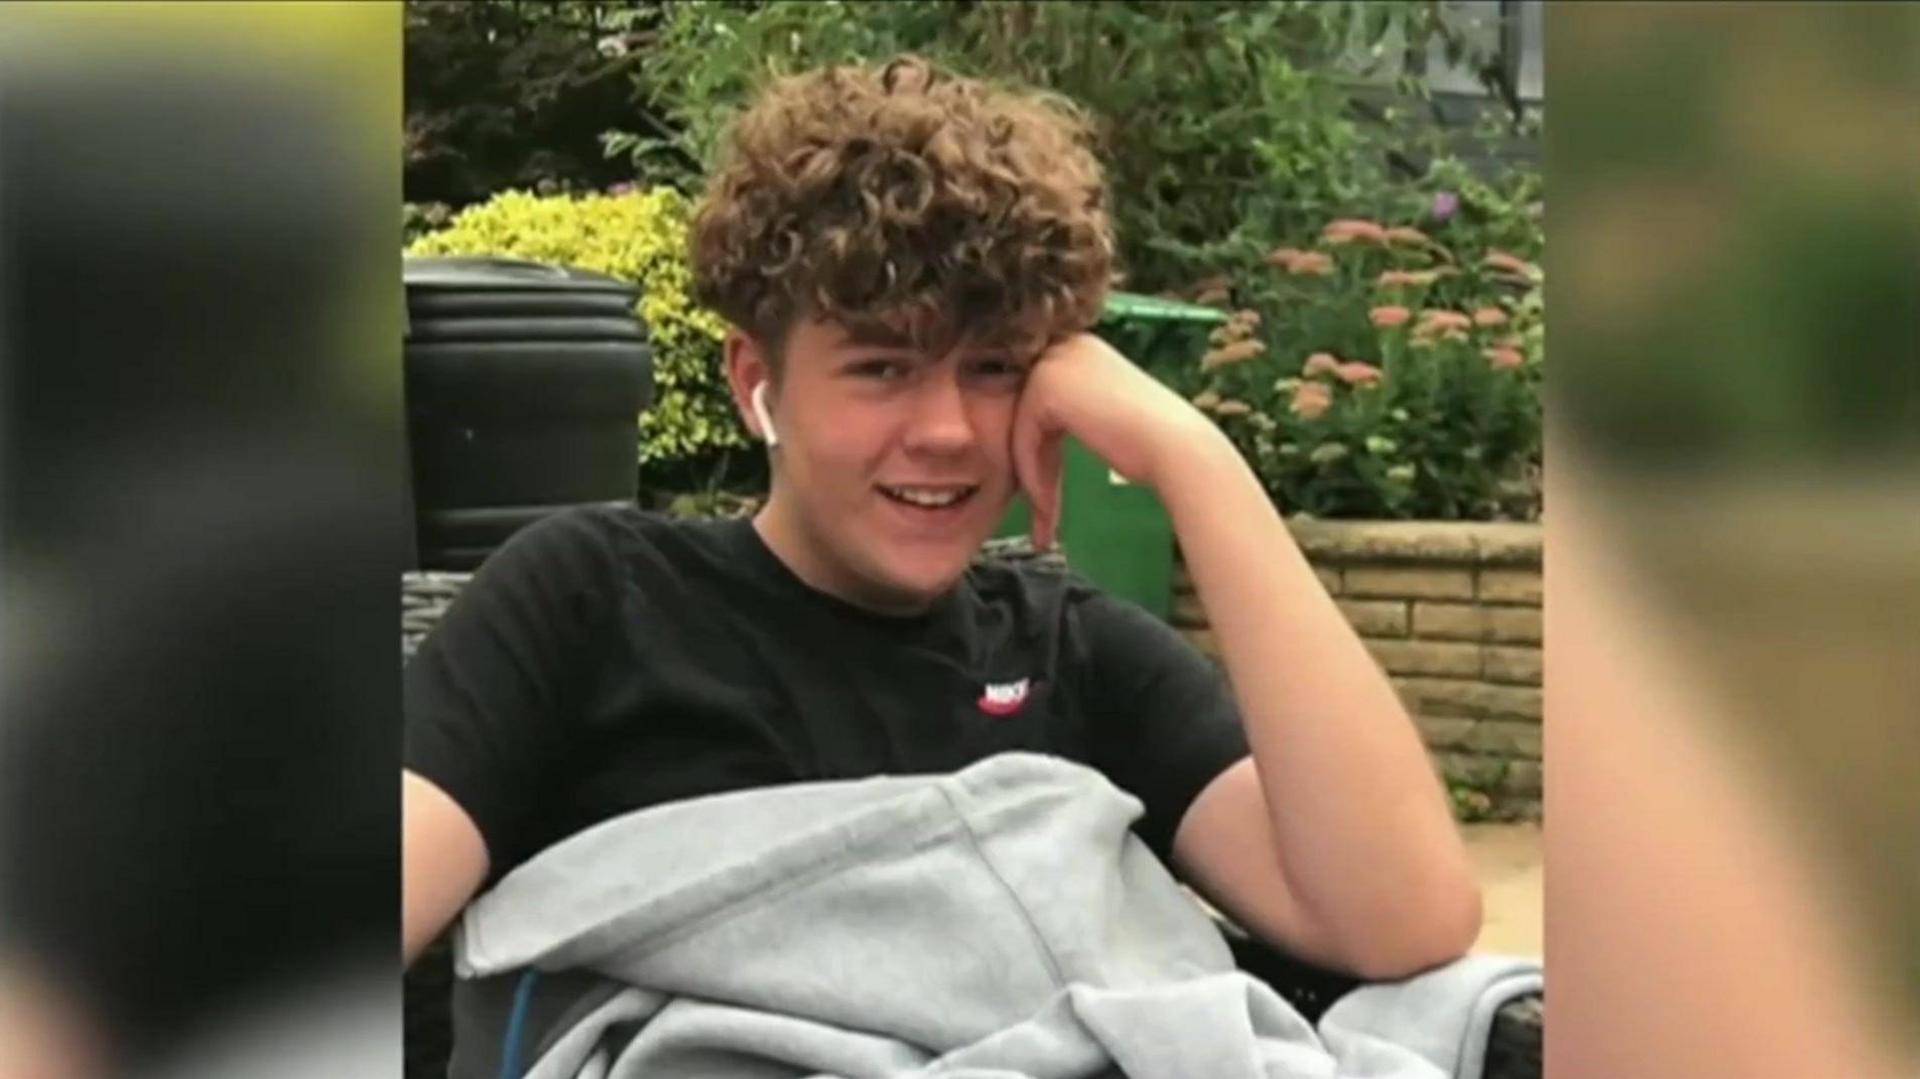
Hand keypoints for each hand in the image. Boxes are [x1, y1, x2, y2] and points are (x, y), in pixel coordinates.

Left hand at [1010, 332, 1223, 549]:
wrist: (1176, 446)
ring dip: (1032, 473)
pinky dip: (1031, 472)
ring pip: (1020, 426)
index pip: (1040, 400)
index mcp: (1081, 347)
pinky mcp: (1045, 385)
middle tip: (1042, 507)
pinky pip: (1022, 435)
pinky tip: (1047, 504)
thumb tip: (1037, 432)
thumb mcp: (1104, 413)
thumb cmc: (1152, 441)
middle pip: (1026, 412)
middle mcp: (1065, 345)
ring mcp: (1054, 361)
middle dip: (1030, 460)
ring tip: (1046, 515)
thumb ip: (1072, 411)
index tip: (1046, 490)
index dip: (1038, 446)